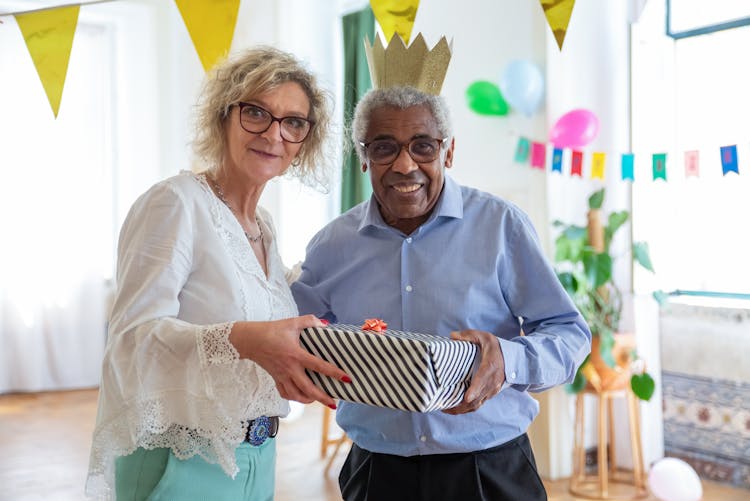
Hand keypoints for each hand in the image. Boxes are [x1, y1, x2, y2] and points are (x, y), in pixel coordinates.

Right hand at [229, 315, 350, 408]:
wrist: (249, 339)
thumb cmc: (271, 330)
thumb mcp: (292, 322)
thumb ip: (310, 321)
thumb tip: (325, 325)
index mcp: (295, 354)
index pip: (318, 366)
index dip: (334, 372)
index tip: (346, 378)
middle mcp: (289, 368)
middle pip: (307, 388)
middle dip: (322, 397)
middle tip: (333, 403)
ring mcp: (281, 375)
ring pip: (295, 395)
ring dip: (308, 400)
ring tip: (318, 400)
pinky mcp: (275, 378)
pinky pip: (284, 393)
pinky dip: (294, 398)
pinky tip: (301, 396)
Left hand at [443, 329, 504, 414]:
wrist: (513, 358)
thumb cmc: (496, 347)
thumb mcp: (483, 337)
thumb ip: (468, 335)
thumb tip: (452, 336)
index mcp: (491, 366)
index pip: (483, 379)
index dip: (475, 389)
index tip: (467, 397)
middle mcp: (493, 381)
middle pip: (478, 397)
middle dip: (462, 405)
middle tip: (445, 407)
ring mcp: (492, 389)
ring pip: (478, 404)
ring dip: (463, 409)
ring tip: (447, 410)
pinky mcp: (491, 393)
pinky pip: (479, 404)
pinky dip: (468, 409)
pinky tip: (456, 409)